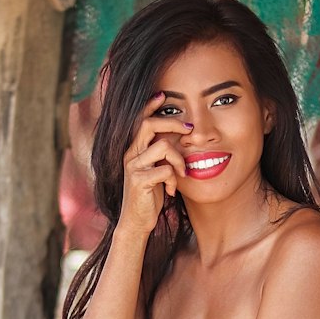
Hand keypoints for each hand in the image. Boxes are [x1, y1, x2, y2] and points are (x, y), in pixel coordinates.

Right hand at [118, 92, 190, 236]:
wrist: (136, 222)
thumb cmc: (148, 195)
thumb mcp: (156, 169)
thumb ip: (163, 153)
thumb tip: (182, 135)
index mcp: (134, 149)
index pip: (139, 120)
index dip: (150, 106)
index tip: (163, 95)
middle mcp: (130, 154)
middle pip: (149, 124)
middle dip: (172, 122)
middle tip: (189, 128)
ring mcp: (133, 167)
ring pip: (163, 146)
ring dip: (179, 160)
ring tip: (183, 174)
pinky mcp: (139, 181)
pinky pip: (165, 170)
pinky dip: (174, 179)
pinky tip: (171, 191)